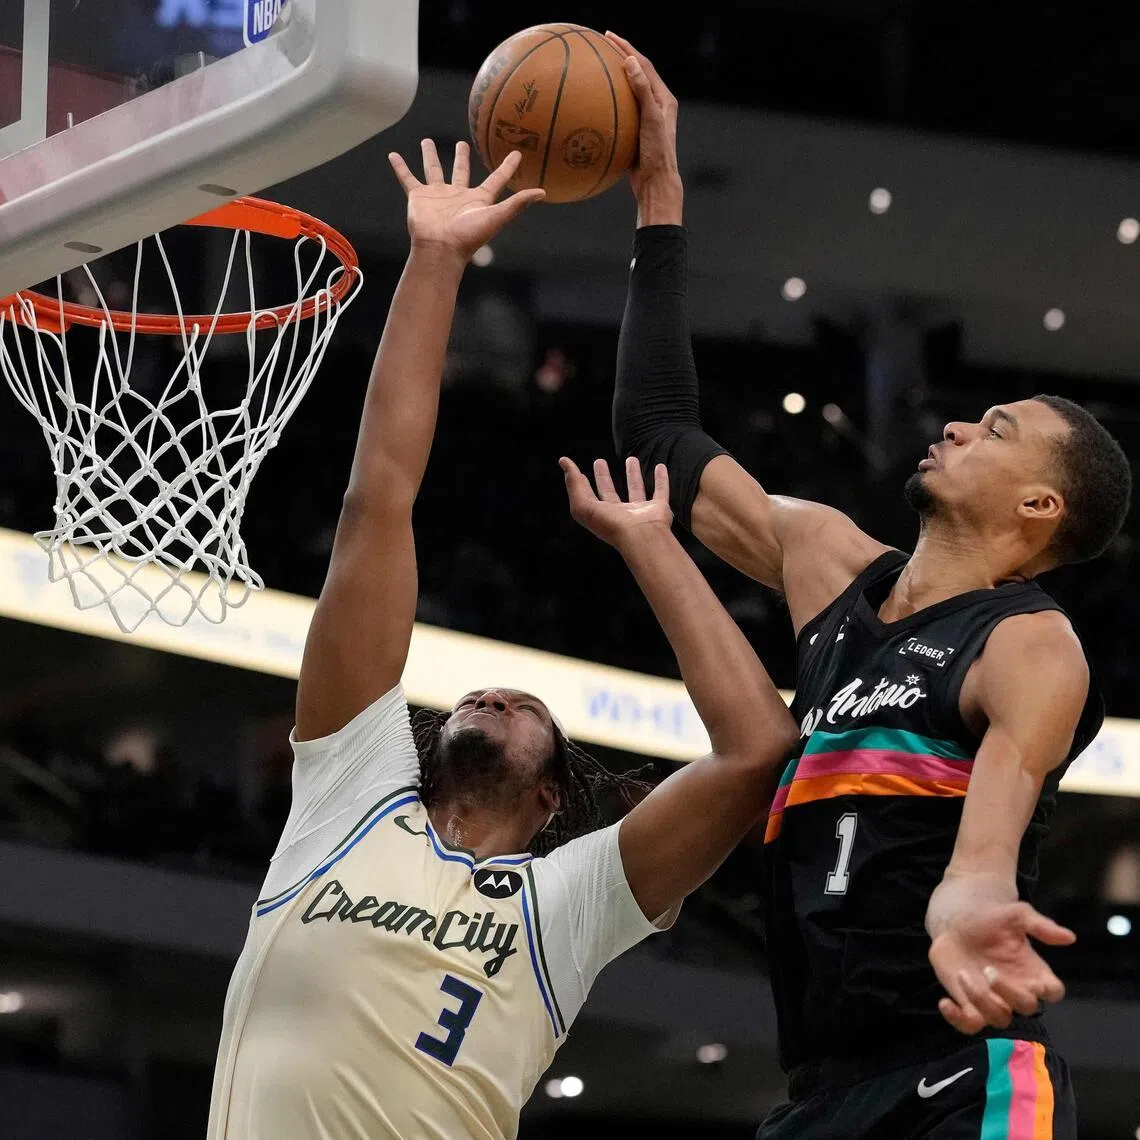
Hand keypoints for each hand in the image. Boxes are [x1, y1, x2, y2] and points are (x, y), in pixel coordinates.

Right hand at [388, 140, 544, 261]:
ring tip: (428, 141)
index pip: (496, 180)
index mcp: (478, 199)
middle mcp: (458, 195)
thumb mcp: (496, 216)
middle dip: (462, 158)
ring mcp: (437, 195)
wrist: (440, 249)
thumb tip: (542, 192)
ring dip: (430, 156)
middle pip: (461, 171)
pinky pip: (408, 179)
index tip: (517, 154)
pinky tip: (393, 155)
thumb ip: (517, 204)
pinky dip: (400, 167)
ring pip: (434, 170)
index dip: (507, 167)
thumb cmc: (469, 236)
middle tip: (464, 143)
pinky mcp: (419, 197)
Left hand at [561, 456, 671, 550]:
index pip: (588, 498)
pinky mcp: (658, 509)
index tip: (577, 471)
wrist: (641, 537)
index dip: (581, 484)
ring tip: (631, 458)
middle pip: (609, 493)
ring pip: (636, 489)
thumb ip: (574, 484)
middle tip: (599, 461)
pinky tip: (660, 467)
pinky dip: (662, 479)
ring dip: (633, 475)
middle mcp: (620, 515)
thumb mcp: (583, 505)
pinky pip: (661, 491)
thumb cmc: (611, 525)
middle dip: (603, 477)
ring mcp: (640, 512)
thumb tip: (564, 461)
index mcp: (601, 516)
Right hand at [604, 33, 681, 211]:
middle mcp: (656, 107)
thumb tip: (630, 62)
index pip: (644, 65)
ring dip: (613, 80)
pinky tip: (590, 107)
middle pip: (636, 75)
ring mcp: (645, 121)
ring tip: (596, 69)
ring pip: (627, 93)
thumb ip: (642, 91)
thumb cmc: (656, 154)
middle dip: (620, 57)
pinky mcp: (635, 134)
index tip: (608, 37)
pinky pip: (619, 113)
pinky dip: (606, 105)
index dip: (627, 48)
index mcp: (664, 99)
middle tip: (602, 45)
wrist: (655, 184)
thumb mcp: (650, 120)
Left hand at [928, 901, 1074, 1034]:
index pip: (1054, 992)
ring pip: (999, 1018)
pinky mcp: (969, 1005)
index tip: (1035, 980)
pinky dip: (957, 1020)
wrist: (957, 923)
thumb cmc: (991, 920)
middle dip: (1009, 992)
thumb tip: (1070, 937)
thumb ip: (1040, 925)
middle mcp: (1017, 991)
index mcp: (1034, 972)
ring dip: (981, 1000)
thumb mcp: (1016, 914)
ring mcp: (993, 1000)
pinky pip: (969, 1026)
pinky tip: (945, 1002)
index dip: (1048, 991)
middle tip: (988, 970)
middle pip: (1027, 1008)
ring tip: (963, 974)